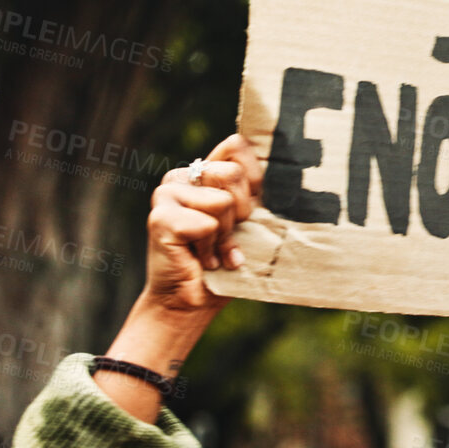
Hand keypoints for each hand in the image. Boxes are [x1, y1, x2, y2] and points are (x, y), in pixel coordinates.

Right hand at [143, 133, 263, 317]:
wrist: (192, 302)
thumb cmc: (226, 262)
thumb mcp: (248, 222)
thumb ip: (256, 193)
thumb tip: (289, 171)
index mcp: (203, 172)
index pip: (236, 145)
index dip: (253, 177)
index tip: (250, 209)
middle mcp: (181, 177)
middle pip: (233, 175)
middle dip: (241, 214)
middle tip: (226, 237)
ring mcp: (166, 194)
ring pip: (223, 202)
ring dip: (225, 236)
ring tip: (213, 251)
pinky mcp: (159, 217)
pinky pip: (206, 225)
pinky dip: (210, 249)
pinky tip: (200, 260)